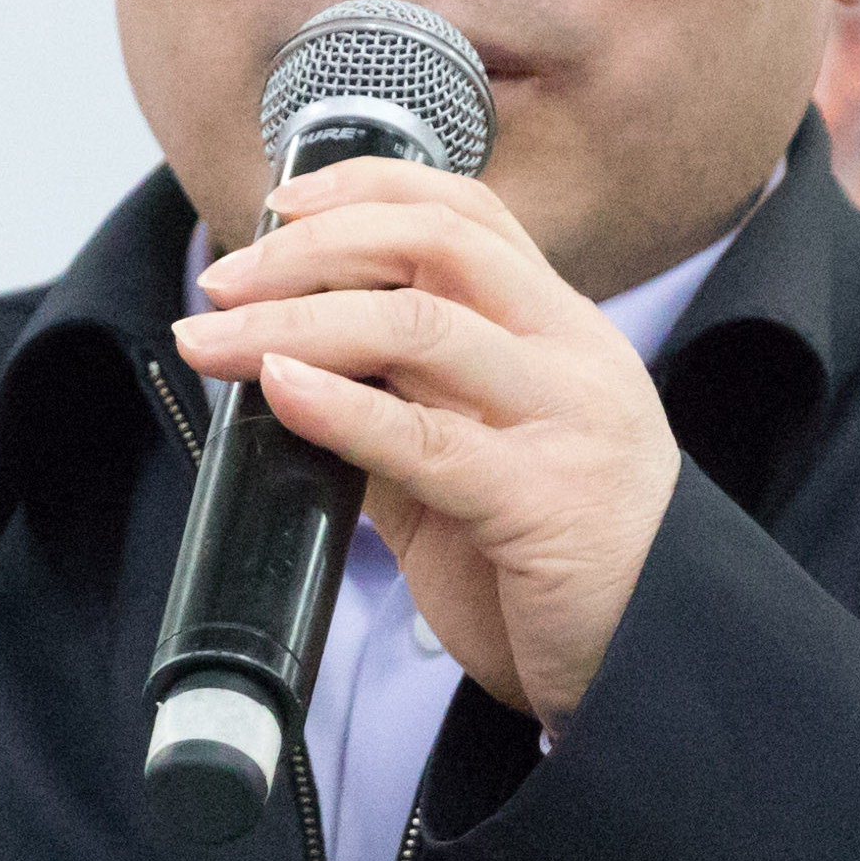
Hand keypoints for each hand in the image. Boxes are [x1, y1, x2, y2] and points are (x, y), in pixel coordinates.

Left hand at [172, 165, 678, 724]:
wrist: (648, 671)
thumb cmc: (558, 571)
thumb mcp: (475, 463)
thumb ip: (403, 406)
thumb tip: (284, 368)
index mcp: (558, 331)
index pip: (464, 213)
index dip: (365, 188)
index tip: (277, 203)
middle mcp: (571, 356)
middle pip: (435, 245)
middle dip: (310, 249)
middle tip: (220, 281)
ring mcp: (567, 422)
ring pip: (420, 326)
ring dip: (293, 322)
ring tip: (212, 339)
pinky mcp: (546, 503)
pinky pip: (427, 440)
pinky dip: (339, 406)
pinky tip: (277, 389)